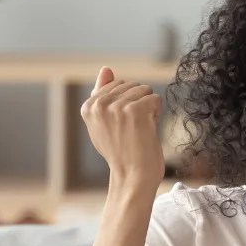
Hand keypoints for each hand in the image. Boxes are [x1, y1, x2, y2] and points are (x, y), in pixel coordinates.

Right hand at [80, 66, 165, 191]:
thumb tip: (105, 68)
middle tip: (132, 129)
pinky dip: (156, 113)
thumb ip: (102, 94)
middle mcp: (99, 104)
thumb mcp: (104, 123)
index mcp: (88, 106)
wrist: (133, 176)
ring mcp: (116, 107)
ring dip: (148, 109)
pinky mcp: (135, 110)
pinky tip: (148, 130)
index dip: (125, 103)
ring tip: (140, 129)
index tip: (121, 126)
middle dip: (137, 103)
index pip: (117, 84)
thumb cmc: (122, 151)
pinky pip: (155, 98)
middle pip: (131, 85)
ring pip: (144, 90)